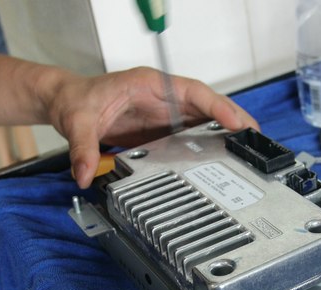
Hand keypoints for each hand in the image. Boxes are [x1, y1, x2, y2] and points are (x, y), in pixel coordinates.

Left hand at [40, 67, 258, 188]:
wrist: (66, 103)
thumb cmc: (76, 100)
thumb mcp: (78, 122)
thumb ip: (82, 148)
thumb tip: (84, 174)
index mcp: (149, 84)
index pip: (193, 91)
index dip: (217, 106)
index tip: (234, 122)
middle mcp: (163, 98)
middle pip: (207, 106)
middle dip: (232, 119)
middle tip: (254, 137)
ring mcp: (164, 114)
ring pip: (203, 120)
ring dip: (225, 133)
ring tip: (246, 149)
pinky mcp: (161, 130)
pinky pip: (190, 135)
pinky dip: (208, 145)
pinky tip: (221, 158)